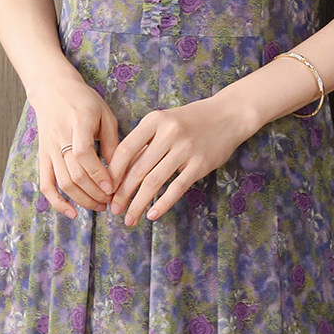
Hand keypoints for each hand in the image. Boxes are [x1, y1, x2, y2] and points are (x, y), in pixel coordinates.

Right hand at [29, 70, 120, 219]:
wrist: (53, 90)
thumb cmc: (85, 102)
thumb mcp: (105, 116)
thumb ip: (113, 143)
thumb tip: (121, 173)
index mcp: (78, 122)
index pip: (84, 154)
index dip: (98, 174)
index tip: (112, 188)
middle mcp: (60, 137)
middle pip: (74, 174)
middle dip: (95, 193)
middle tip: (111, 201)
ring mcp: (48, 148)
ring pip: (63, 182)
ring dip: (82, 200)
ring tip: (100, 206)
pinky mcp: (42, 156)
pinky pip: (45, 184)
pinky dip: (57, 201)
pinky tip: (72, 213)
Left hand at [105, 94, 255, 225]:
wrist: (228, 115)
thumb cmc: (191, 120)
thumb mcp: (164, 122)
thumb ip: (145, 143)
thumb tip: (120, 173)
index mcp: (153, 121)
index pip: (125, 150)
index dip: (112, 173)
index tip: (105, 189)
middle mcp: (168, 133)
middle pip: (137, 169)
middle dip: (122, 194)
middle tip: (113, 210)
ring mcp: (185, 148)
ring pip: (154, 181)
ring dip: (138, 203)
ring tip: (129, 218)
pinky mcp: (200, 164)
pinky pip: (177, 188)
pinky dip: (162, 204)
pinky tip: (152, 215)